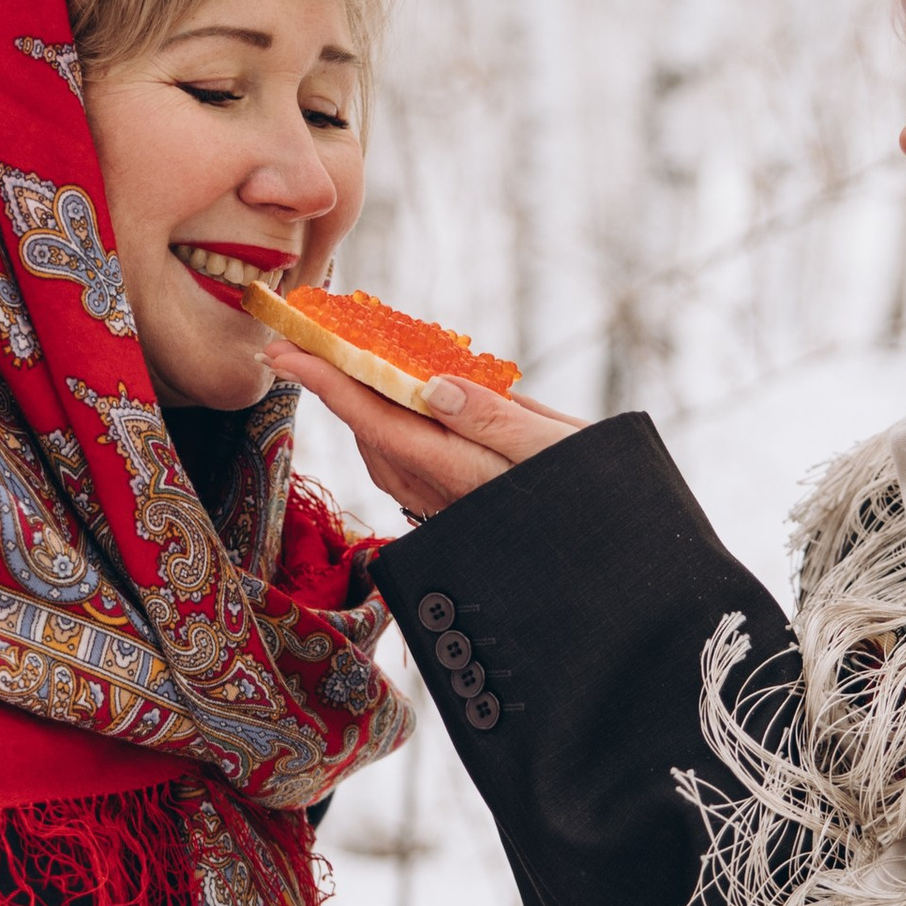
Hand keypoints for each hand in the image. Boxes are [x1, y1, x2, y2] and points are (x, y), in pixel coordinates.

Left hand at [271, 342, 582, 520]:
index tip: (286, 350)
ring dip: (356, 406)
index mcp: (462, 473)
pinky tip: (396, 402)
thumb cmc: (601, 499)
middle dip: (331, 386)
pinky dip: (388, 425)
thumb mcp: (558, 447)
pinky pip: (407, 462)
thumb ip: (495, 417)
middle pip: (369, 432)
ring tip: (335, 361)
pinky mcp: (460, 506)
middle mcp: (444, 492)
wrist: (619, 566)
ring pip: (383, 450)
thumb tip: (432, 384)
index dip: (328, 383)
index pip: (377, 420)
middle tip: (298, 339)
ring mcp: (449, 503)